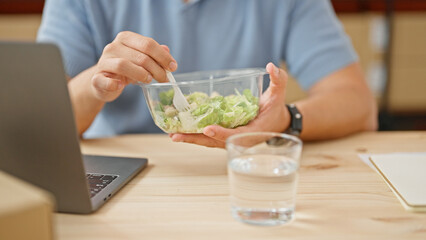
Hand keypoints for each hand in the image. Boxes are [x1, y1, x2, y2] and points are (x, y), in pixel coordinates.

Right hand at [91, 31, 176, 101]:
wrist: (103, 82)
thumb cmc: (127, 69)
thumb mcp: (141, 60)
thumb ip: (154, 54)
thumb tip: (167, 50)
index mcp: (126, 38)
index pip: (148, 43)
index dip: (163, 56)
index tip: (173, 67)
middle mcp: (113, 47)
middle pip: (140, 56)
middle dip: (157, 69)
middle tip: (164, 78)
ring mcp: (103, 62)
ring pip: (123, 65)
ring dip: (141, 74)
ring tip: (149, 81)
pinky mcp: (96, 78)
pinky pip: (105, 80)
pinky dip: (114, 84)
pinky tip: (122, 86)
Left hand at [170, 62, 290, 147]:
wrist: (276, 122)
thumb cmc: (276, 108)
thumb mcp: (279, 94)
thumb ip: (278, 80)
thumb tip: (271, 67)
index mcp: (252, 132)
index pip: (235, 135)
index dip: (221, 132)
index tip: (207, 129)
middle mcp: (239, 140)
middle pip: (215, 142)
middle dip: (196, 139)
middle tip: (177, 136)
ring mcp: (231, 140)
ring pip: (209, 142)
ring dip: (192, 139)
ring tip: (173, 135)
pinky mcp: (225, 137)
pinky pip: (209, 138)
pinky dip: (195, 135)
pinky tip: (181, 130)